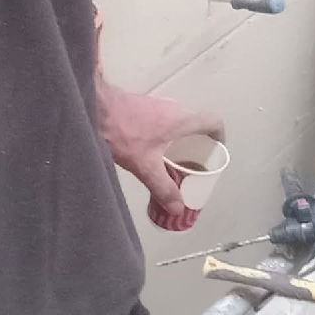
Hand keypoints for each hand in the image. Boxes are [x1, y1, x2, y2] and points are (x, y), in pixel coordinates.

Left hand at [96, 79, 224, 219]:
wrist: (93, 106)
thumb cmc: (123, 132)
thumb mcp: (145, 166)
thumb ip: (163, 187)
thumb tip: (178, 208)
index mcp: (183, 119)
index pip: (214, 121)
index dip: (220, 137)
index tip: (216, 153)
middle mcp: (175, 108)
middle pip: (198, 123)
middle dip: (200, 144)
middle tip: (194, 165)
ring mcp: (158, 105)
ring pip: (180, 122)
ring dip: (182, 140)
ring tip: (175, 161)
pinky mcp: (143, 107)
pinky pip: (165, 121)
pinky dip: (167, 136)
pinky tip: (153, 151)